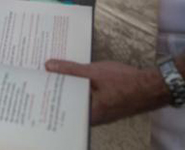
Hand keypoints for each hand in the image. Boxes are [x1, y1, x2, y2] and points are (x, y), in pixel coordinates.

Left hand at [45, 59, 170, 124]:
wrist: (151, 87)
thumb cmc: (124, 82)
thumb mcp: (94, 72)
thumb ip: (71, 70)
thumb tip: (48, 66)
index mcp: (87, 115)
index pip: (59, 108)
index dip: (45, 96)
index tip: (33, 85)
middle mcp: (91, 118)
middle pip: (65, 103)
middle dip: (53, 89)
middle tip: (38, 76)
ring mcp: (97, 112)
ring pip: (74, 99)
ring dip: (65, 87)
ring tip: (49, 73)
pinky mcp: (103, 105)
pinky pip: (84, 96)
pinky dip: (76, 86)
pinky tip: (69, 75)